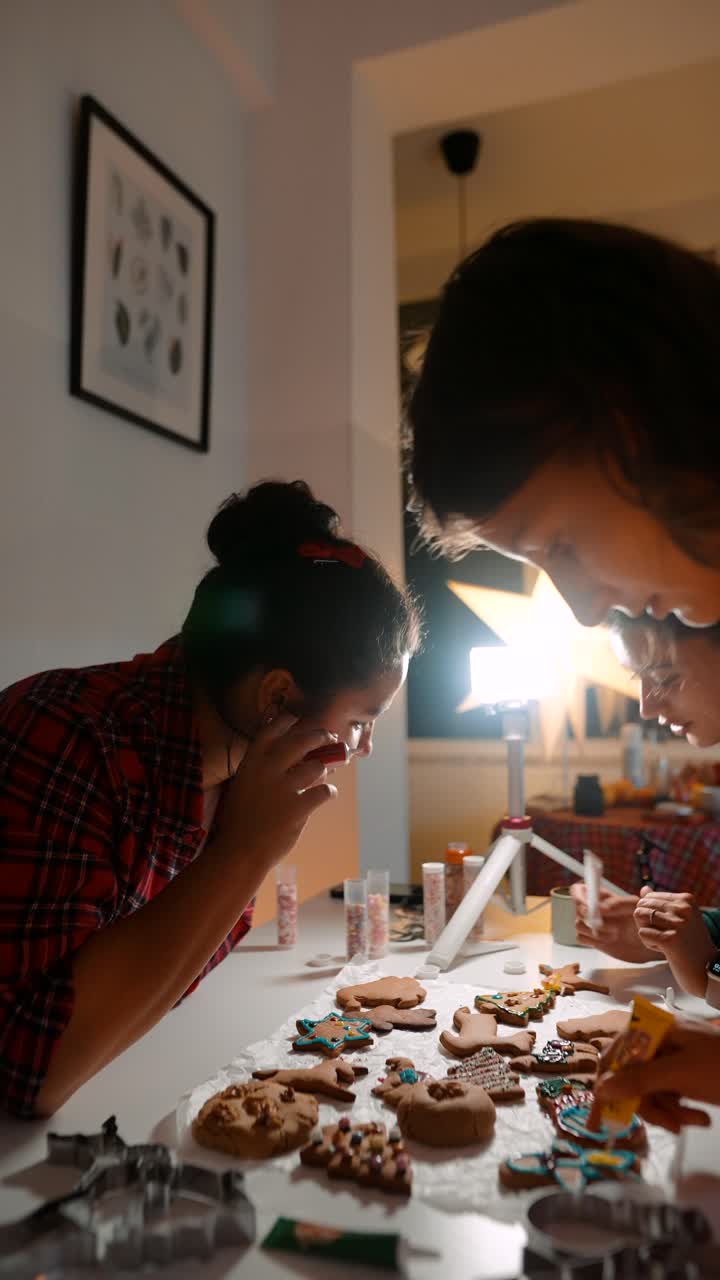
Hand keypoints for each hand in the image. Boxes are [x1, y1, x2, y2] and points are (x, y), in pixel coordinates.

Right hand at [214, 714, 338, 866]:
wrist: (239, 851)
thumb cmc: (240, 821)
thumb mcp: (243, 786)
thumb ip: (261, 769)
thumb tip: (290, 757)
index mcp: (251, 762)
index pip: (271, 730)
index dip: (286, 721)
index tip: (297, 719)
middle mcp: (268, 769)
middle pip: (302, 741)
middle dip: (320, 736)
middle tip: (329, 737)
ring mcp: (284, 787)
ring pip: (318, 766)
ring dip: (324, 771)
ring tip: (324, 777)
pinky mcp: (300, 806)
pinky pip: (326, 791)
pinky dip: (330, 792)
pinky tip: (328, 795)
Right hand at [571, 883, 655, 961]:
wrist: (645, 942)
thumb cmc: (641, 920)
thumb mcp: (636, 907)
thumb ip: (621, 902)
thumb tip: (603, 907)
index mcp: (600, 896)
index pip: (578, 889)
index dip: (580, 896)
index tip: (592, 906)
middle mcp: (592, 909)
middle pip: (576, 907)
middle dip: (591, 916)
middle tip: (612, 924)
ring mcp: (589, 924)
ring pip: (578, 923)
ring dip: (595, 930)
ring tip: (615, 934)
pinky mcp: (590, 939)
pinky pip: (580, 938)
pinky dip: (592, 940)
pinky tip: (607, 941)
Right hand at [591, 1021, 718, 1132]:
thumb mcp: (678, 1075)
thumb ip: (637, 1080)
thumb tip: (599, 1089)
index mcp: (653, 1029)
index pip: (613, 1054)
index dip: (606, 1085)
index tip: (603, 1115)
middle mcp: (657, 1040)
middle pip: (631, 1078)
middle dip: (651, 1105)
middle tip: (672, 1125)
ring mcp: (672, 1058)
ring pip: (649, 1091)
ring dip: (669, 1112)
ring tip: (694, 1122)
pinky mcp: (684, 1075)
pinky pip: (667, 1095)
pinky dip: (680, 1111)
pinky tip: (700, 1119)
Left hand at [634, 888, 715, 997]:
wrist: (706, 970)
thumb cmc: (690, 944)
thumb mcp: (680, 918)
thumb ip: (661, 903)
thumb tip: (644, 889)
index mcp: (686, 900)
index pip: (649, 896)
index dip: (652, 914)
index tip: (671, 927)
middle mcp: (683, 908)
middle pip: (642, 905)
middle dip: (647, 923)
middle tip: (666, 936)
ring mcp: (678, 923)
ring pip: (639, 916)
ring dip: (648, 933)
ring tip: (665, 942)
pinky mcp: (670, 939)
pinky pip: (642, 933)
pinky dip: (649, 943)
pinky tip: (666, 950)